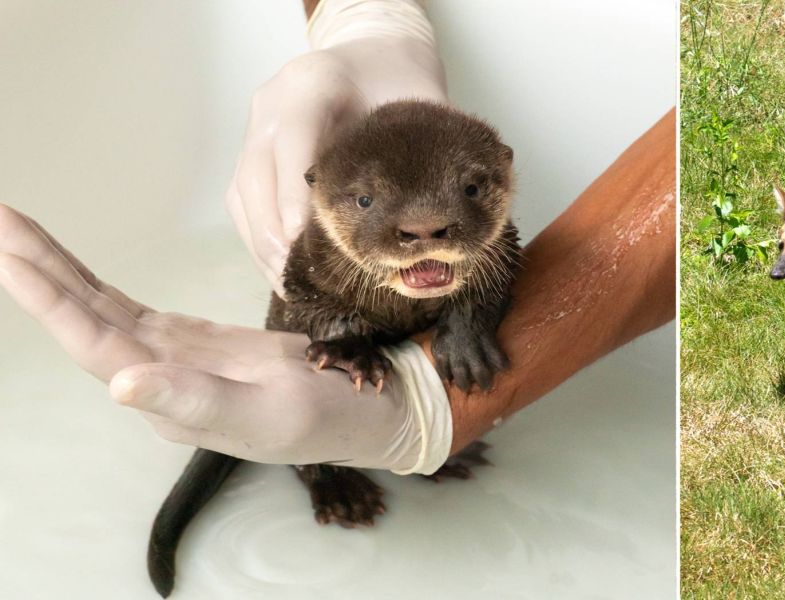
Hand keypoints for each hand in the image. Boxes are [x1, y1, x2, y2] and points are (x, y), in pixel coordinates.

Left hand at [0, 204, 449, 472]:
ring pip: (98, 308)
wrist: (367, 410)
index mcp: (169, 396)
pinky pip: (126, 307)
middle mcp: (158, 376)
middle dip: (34, 269)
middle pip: (82, 318)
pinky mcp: (191, 343)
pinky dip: (91, 283)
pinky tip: (65, 266)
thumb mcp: (269, 414)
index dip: (49, 300)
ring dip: (54, 270)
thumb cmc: (327, 416)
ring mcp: (171, 358)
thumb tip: (121, 385)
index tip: (7, 254)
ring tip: (12, 228)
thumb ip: (196, 401)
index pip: (94, 341)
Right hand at [227, 0, 447, 296]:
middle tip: (296, 272)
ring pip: (242, 192)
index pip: (293, 135)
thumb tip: (435, 219)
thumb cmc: (396, 80)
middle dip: (272, 228)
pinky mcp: (254, 154)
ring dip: (262, 243)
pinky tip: (283, 271)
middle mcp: (273, 104)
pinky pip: (243, 201)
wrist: (372, 58)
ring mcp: (258, 128)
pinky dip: (260, 239)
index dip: (293, 189)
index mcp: (313, 82)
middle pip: (255, 172)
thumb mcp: (417, 100)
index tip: (300, 233)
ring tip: (289, 283)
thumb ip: (423, 149)